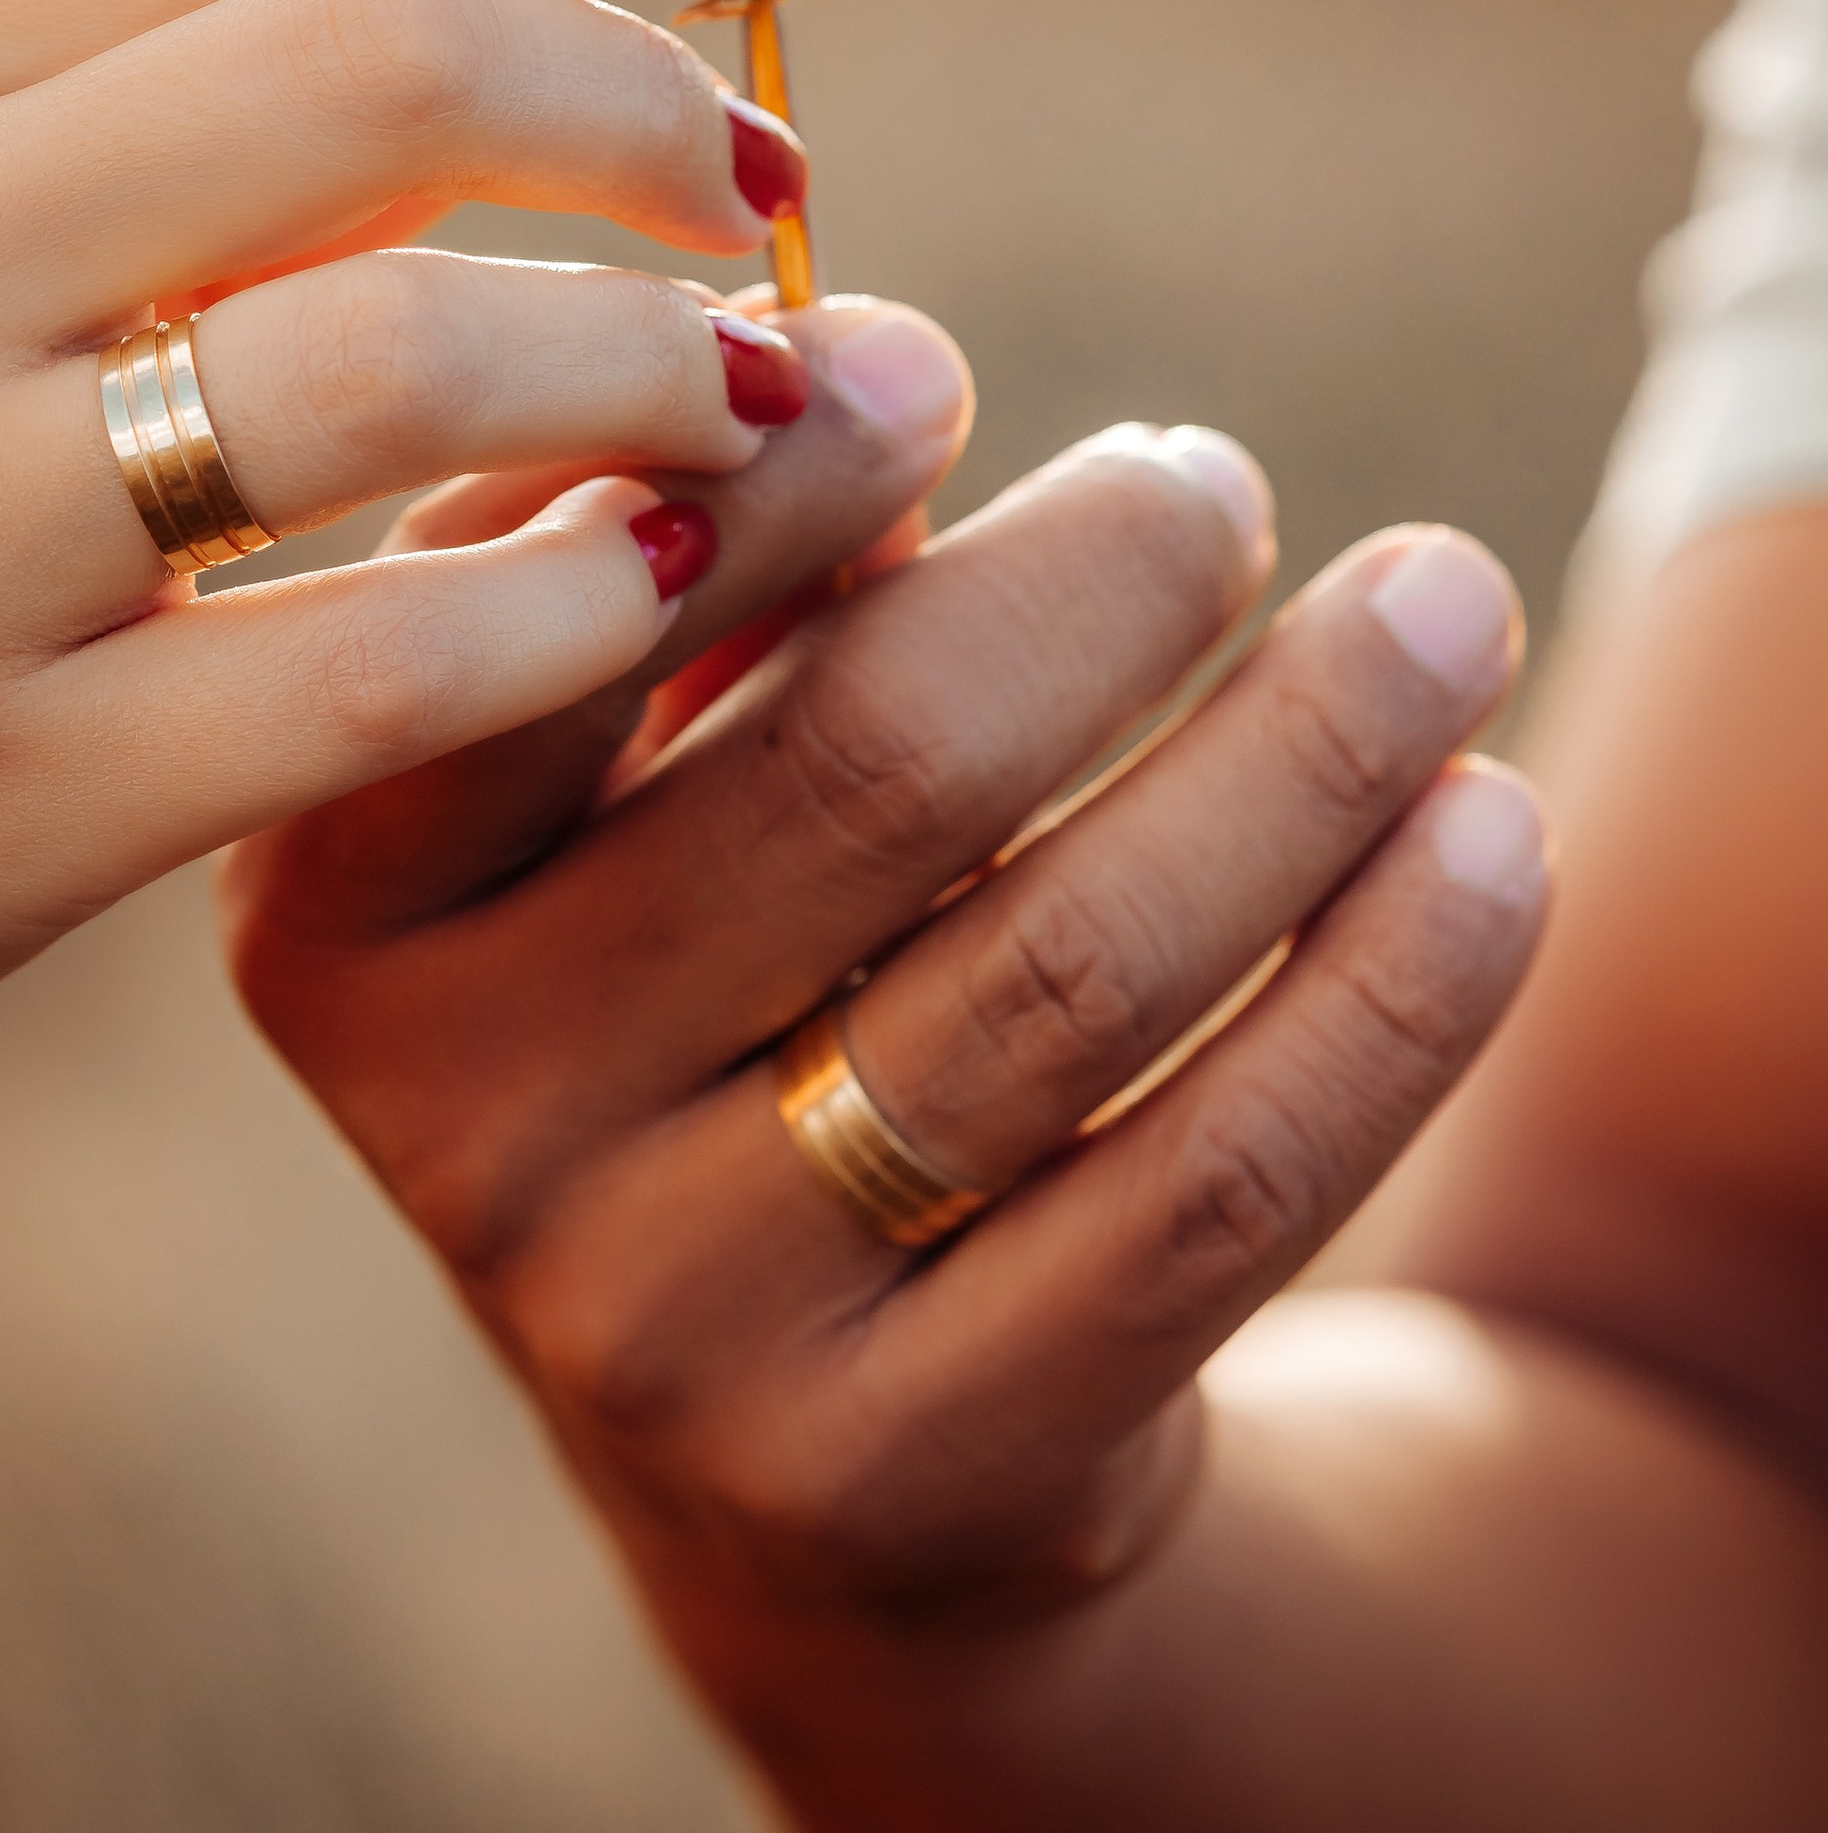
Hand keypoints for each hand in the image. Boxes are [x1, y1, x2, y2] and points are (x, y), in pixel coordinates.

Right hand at [225, 409, 1546, 1676]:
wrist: (796, 1475)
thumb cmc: (710, 1006)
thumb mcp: (621, 806)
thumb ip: (686, 584)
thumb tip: (856, 361)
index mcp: (340, 910)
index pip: (546, 626)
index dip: (769, 454)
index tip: (935, 357)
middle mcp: (471, 1126)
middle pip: (869, 774)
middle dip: (1105, 577)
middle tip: (1223, 485)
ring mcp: (678, 1326)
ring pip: (1072, 972)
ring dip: (1306, 747)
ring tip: (1443, 600)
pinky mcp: (910, 1474)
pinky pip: (1216, 1185)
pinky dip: (1392, 980)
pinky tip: (1492, 831)